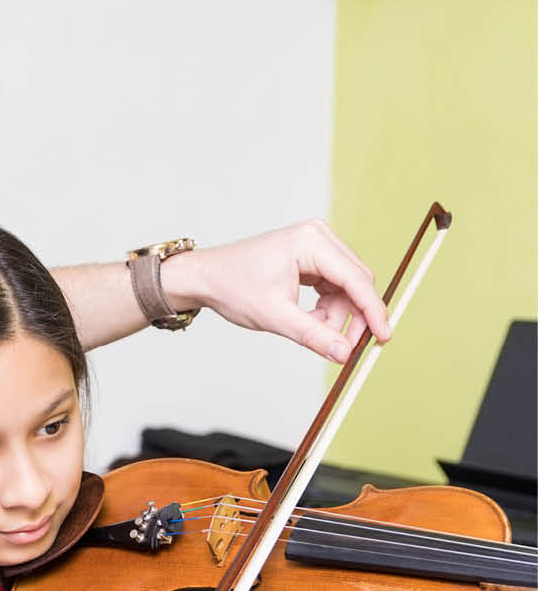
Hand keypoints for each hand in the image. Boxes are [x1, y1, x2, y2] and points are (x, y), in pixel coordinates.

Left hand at [161, 220, 390, 364]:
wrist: (207, 278)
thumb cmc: (233, 288)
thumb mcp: (274, 316)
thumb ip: (313, 335)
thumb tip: (344, 353)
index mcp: (311, 242)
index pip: (356, 280)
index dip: (373, 312)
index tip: (383, 339)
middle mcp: (319, 236)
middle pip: (357, 282)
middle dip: (354, 317)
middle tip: (347, 349)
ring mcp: (317, 245)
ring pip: (347, 288)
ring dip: (337, 316)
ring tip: (312, 332)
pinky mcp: (312, 258)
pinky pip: (334, 288)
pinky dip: (327, 310)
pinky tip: (309, 321)